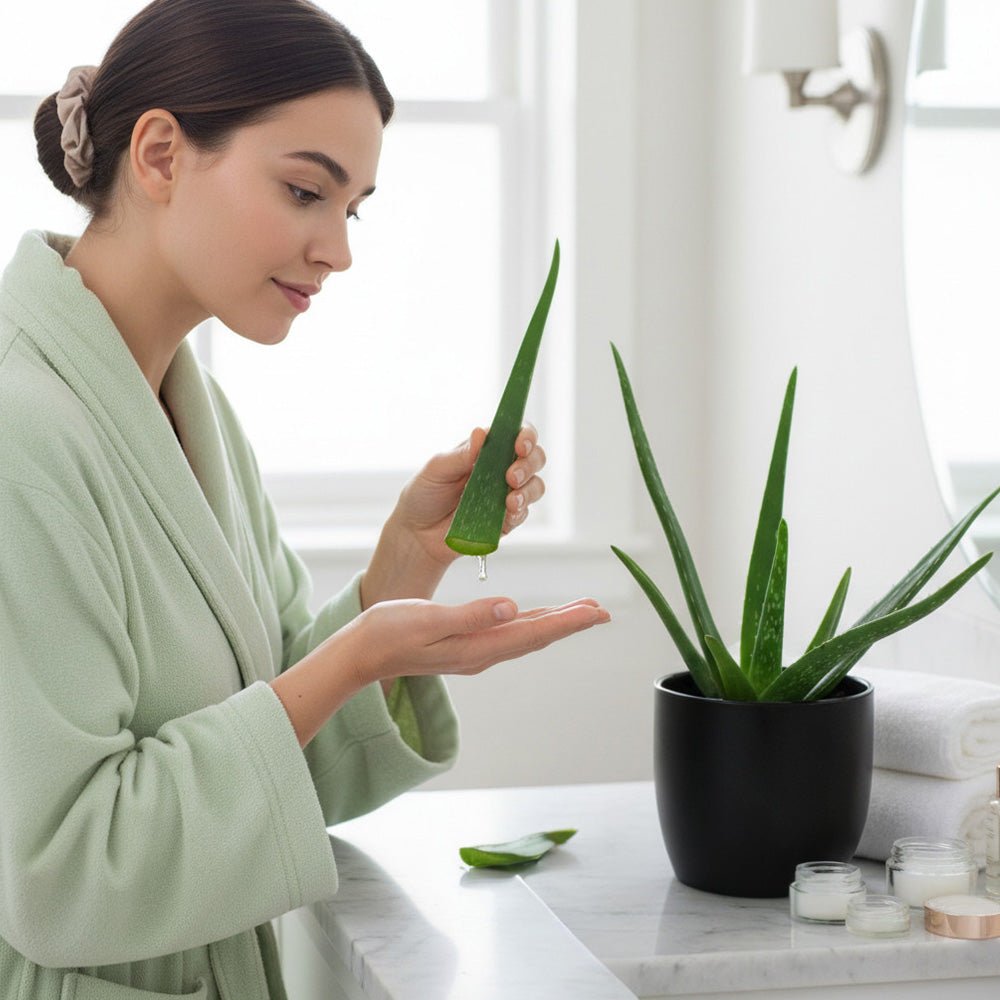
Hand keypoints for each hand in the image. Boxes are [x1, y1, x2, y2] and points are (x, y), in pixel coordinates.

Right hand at [346, 594, 607, 684]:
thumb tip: (512, 608)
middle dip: (571, 622)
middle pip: (537, 635)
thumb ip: (470, 615)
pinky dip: (531, 622)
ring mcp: (473, 650)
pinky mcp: (464, 643)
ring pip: (525, 634)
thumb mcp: (428, 620)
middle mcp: (481, 652)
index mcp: (476, 647)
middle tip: (603, 611)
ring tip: (581, 610)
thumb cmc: (388, 633)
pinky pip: (508, 633)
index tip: (597, 612)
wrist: (360, 653)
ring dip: (555, 621)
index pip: (533, 633)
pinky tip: (537, 615)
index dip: (568, 622)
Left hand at [361, 424, 546, 606]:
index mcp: (484, 450)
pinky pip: (523, 514)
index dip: (525, 435)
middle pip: (534, 458)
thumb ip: (461, 455)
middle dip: (530, 463)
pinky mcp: (505, 520)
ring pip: (535, 486)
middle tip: (511, 476)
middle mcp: (500, 470)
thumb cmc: (423, 495)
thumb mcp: (436, 470)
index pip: (515, 433)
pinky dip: (520, 512)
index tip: (519, 444)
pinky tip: (508, 513)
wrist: (416, 535)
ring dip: (528, 490)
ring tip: (511, 499)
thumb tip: (481, 432)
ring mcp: (504, 495)